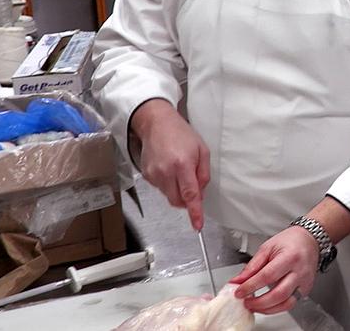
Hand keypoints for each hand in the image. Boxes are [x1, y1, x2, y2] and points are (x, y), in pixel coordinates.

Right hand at [132, 99, 209, 229]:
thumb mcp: (202, 150)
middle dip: (187, 200)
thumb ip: (203, 174)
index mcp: (182, 165)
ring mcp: (153, 174)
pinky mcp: (146, 175)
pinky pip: (161, 188)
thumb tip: (200, 194)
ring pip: (169, 196)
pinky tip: (170, 169)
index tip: (197, 225)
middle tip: (193, 185)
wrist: (156, 123)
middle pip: (177, 201)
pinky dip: (169, 184)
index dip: (195, 212)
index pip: (189, 195)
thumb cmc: (181, 134)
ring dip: (178, 191)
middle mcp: (166, 172)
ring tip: (180, 170)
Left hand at [230, 226, 318, 313]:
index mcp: (290, 257)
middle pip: (278, 294)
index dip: (251, 286)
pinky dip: (276, 308)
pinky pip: (290, 304)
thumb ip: (252, 266)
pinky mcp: (305, 290)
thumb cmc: (290, 242)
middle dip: (259, 302)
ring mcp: (304, 282)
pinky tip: (266, 305)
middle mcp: (300, 271)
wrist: (309, 241)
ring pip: (286, 304)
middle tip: (246, 302)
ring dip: (267, 309)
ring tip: (254, 306)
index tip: (239, 292)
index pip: (267, 276)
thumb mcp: (267, 248)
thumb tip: (238, 281)